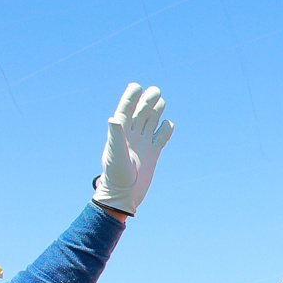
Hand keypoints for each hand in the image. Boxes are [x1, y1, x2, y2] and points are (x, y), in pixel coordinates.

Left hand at [92, 83, 172, 214]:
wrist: (123, 196)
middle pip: (140, 114)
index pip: (125, 111)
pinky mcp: (152, 155)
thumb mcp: (115, 155)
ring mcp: (142, 145)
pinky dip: (165, 131)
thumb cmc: (116, 176)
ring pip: (150, 123)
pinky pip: (160, 139)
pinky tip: (168, 124)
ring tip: (161, 100)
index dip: (131, 98)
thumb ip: (115, 136)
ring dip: (155, 112)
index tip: (137, 86)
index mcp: (120, 134)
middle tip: (155, 90)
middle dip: (147, 101)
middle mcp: (131, 137)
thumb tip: (114, 118)